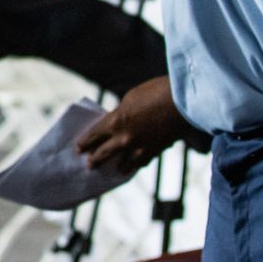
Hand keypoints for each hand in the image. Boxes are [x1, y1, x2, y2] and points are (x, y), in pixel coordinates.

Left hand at [74, 76, 191, 176]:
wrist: (184, 102)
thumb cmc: (156, 92)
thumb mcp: (131, 98)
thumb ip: (121, 113)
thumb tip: (118, 122)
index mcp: (114, 121)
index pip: (94, 135)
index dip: (85, 142)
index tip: (78, 148)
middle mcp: (124, 138)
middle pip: (104, 153)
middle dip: (95, 160)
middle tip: (89, 165)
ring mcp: (141, 148)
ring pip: (124, 162)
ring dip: (118, 166)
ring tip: (114, 169)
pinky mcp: (157, 151)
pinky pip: (143, 161)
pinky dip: (138, 164)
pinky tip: (135, 166)